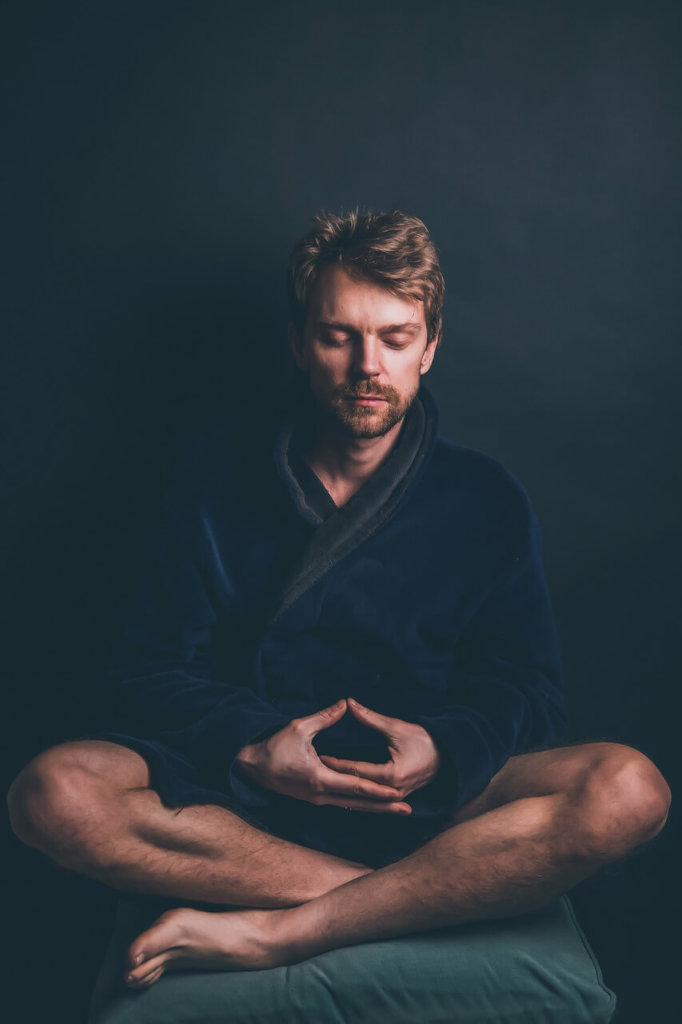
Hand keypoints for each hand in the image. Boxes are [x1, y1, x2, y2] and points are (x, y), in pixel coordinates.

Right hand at [235, 699, 411, 813]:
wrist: (252, 767)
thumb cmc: (274, 746)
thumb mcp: (299, 727)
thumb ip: (325, 717)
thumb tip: (346, 703)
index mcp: (319, 778)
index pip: (355, 786)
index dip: (378, 790)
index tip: (398, 792)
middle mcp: (321, 795)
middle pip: (358, 803)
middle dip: (384, 806)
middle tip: (408, 811)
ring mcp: (318, 800)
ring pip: (352, 806)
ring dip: (375, 808)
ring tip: (397, 811)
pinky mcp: (315, 799)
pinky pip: (343, 804)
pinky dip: (360, 805)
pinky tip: (372, 805)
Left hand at [319, 697, 440, 799]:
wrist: (448, 756)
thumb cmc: (424, 740)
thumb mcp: (396, 727)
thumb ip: (370, 718)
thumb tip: (348, 704)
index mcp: (391, 774)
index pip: (356, 770)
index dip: (335, 762)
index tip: (317, 755)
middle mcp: (392, 791)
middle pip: (356, 786)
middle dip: (334, 778)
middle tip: (311, 771)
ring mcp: (395, 797)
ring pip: (362, 797)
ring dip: (342, 789)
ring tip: (319, 784)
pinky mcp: (396, 797)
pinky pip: (370, 799)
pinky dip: (355, 795)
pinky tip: (340, 792)